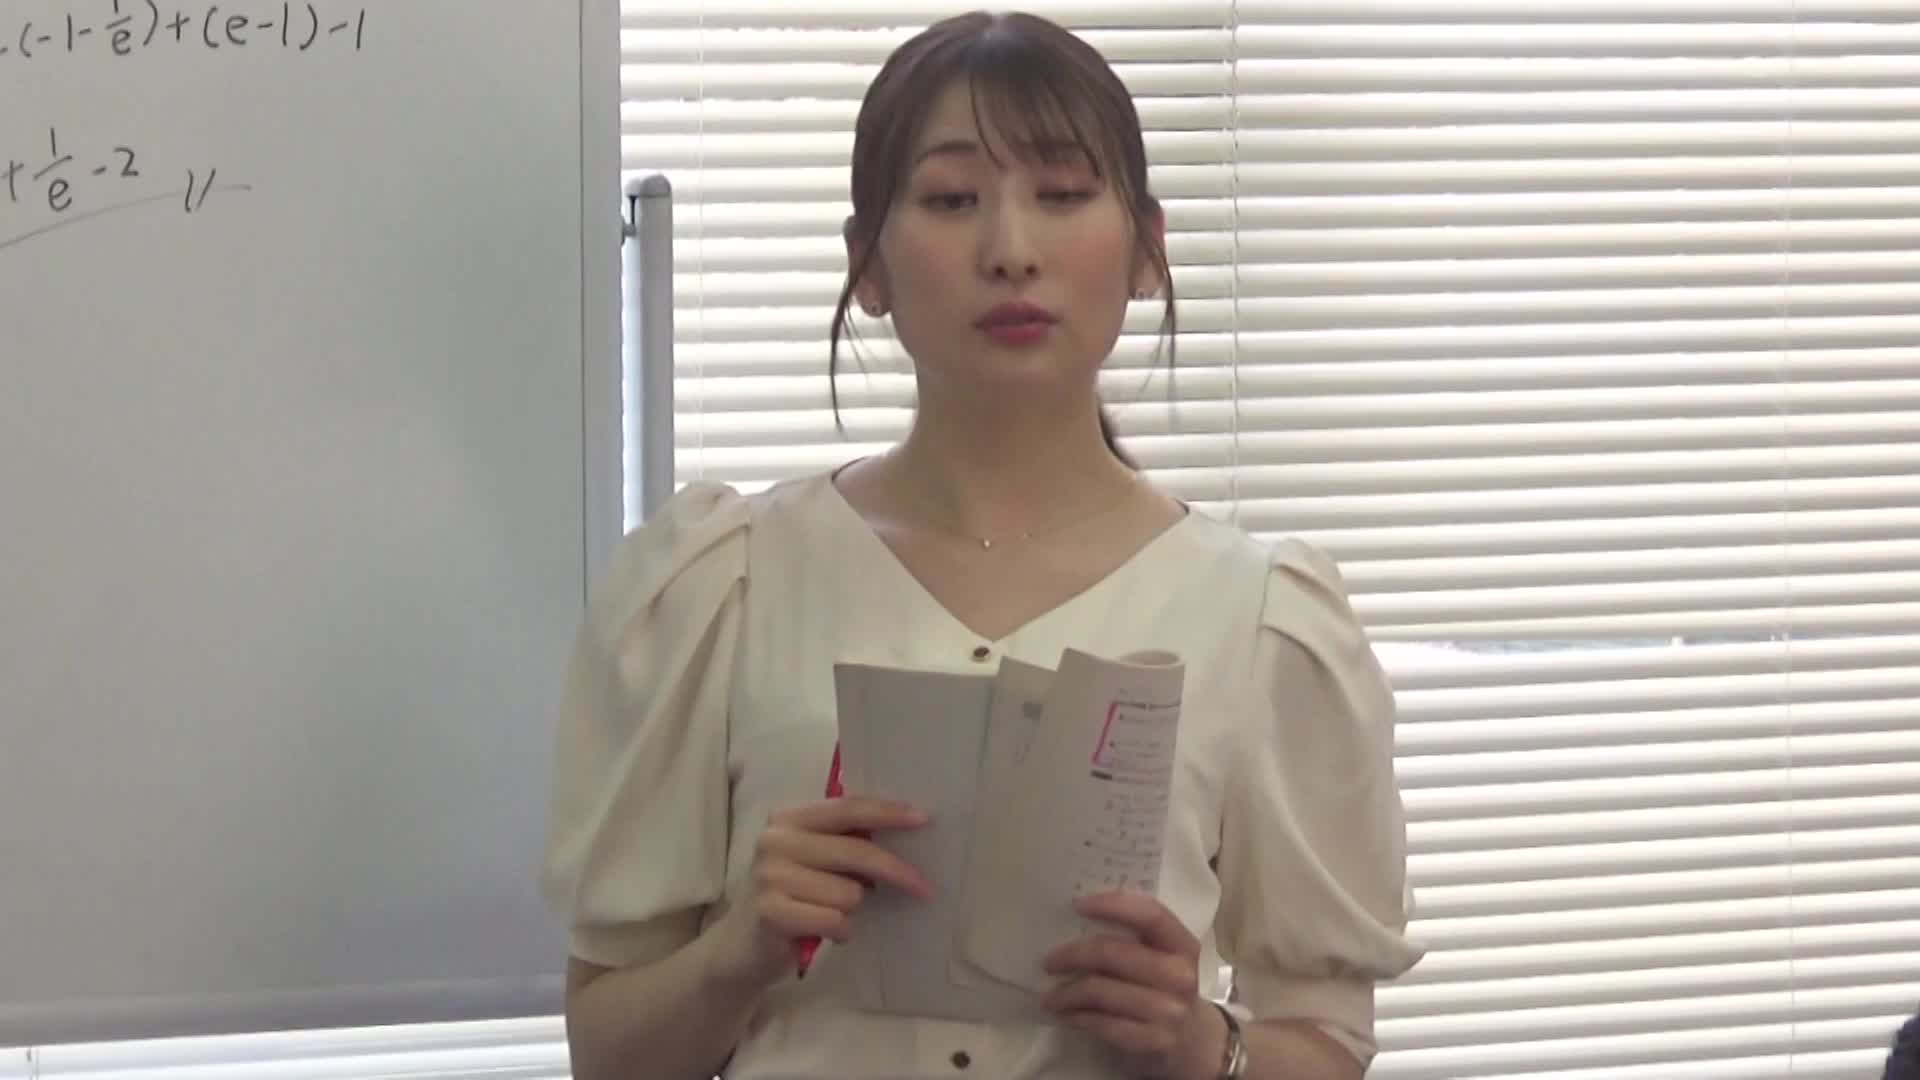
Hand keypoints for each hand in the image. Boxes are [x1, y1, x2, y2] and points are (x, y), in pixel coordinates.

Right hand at [716, 796, 933, 984]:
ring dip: (852, 911)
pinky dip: (840, 932)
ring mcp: (769, 876)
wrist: (740, 947)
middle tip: (924, 888)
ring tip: (830, 914)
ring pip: (850, 893)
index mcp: (788, 817)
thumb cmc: (790, 897)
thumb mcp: (812, 859)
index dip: (888, 813)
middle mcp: (775, 840)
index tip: (924, 819)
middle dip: (896, 872)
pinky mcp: (771, 912)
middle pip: (856, 851)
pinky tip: (824, 932)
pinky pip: (835, 921)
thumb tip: (905, 834)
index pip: (847, 808)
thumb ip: (844, 842)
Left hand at [1041, 890, 1221, 1079]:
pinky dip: (1078, 1018)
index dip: (1112, 905)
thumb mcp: (1162, 958)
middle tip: (1049, 961)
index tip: (1077, 904)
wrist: (1193, 1041)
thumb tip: (1074, 918)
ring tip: (1049, 997)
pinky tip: (1067, 1015)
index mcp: (1182, 945)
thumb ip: (1133, 937)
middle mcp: (1179, 976)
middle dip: (1072, 955)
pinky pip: (1103, 1023)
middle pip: (1112, 953)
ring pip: (1101, 991)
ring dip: (1066, 994)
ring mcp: (1169, 1011)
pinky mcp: (1154, 1041)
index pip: (1150, 915)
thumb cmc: (1164, 987)